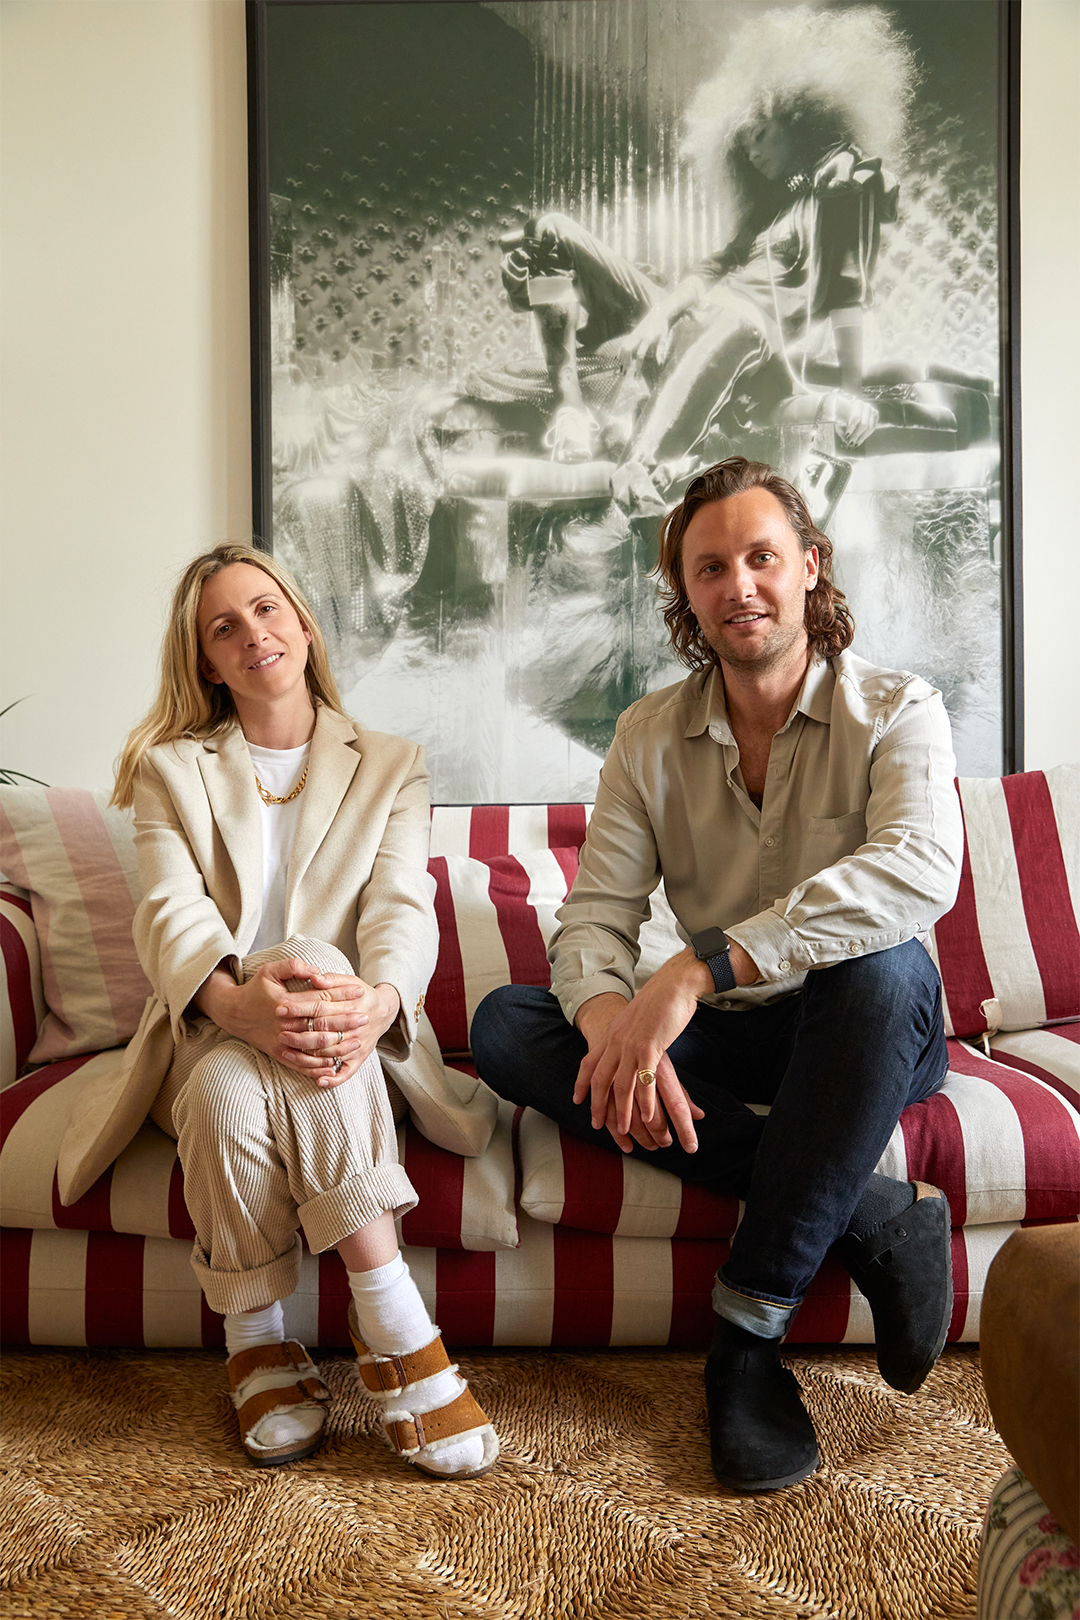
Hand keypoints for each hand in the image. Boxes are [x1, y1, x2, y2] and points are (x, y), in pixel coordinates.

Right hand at [194, 959, 399, 1084]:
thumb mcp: (270, 971)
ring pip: (314, 1048)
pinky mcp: (280, 1054)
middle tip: (366, 1018)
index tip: (359, 992)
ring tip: (357, 1042)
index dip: (341, 995)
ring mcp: (282, 1042)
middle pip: (321, 1024)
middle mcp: (285, 1025)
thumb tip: (317, 971)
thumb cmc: (255, 989)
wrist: (233, 1013)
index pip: (319, 999)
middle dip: (345, 1022)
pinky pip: (301, 1064)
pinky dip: (318, 1067)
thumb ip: (293, 966)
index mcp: (285, 1003)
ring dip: (338, 1046)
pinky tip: (334, 1065)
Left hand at [276, 968, 401, 1084]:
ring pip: (330, 1053)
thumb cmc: (362, 995)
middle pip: (323, 1031)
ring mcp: (357, 1044)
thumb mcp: (350, 980)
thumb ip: (332, 979)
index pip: (320, 1006)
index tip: (280, 1008)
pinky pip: (346, 1073)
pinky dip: (333, 1079)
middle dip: (298, 1032)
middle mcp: (356, 1026)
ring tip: (286, 1051)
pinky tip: (318, 1081)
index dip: (299, 1007)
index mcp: (352, 1004)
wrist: (384, 1010)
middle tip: (279, 1032)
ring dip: (307, 1054)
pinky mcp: (360, 1058)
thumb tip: (314, 977)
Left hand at [572, 952, 711, 1151]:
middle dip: (597, 1105)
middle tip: (596, 1124)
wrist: (673, 984)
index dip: (581, 1083)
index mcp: (612, 1034)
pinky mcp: (649, 1048)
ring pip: (620, 1085)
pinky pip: (643, 1081)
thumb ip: (629, 1035)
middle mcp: (616, 1041)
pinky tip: (648, 1118)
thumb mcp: (635, 1020)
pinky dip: (645, 1102)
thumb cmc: (659, 1001)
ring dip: (621, 1111)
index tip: (577, 1099)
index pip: (589, 1063)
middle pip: (600, 1080)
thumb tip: (630, 1045)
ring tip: (623, 1130)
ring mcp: (631, 1046)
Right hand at [617, 302, 675, 366]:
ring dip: (622, 357)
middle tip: (626, 371)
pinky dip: (620, 351)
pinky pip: (623, 342)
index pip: (640, 355)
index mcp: (647, 339)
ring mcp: (634, 334)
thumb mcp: (664, 339)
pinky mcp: (632, 333)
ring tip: (622, 367)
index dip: (637, 366)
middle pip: (627, 350)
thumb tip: (660, 363)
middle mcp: (638, 337)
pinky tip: (619, 358)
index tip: (636, 375)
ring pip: (623, 346)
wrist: (657, 314)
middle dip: (626, 361)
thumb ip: (661, 351)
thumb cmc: (662, 327)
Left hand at [822, 389, 878, 446]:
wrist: (853, 407)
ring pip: (870, 427)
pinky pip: (873, 427)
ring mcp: (872, 410)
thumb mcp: (841, 418)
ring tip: (856, 444)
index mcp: (856, 404)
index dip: (852, 427)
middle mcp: (866, 406)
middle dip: (857, 435)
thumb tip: (845, 440)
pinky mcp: (876, 415)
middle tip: (851, 443)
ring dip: (862, 437)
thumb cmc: (844, 413)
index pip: (856, 417)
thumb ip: (842, 427)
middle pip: (864, 424)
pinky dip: (866, 435)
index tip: (847, 435)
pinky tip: (860, 440)